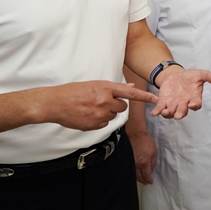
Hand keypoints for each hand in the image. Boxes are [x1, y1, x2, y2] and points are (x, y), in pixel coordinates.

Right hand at [43, 81, 157, 130]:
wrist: (54, 103)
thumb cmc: (73, 92)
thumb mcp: (94, 84)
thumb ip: (114, 88)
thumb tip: (131, 86)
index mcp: (105, 88)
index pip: (130, 92)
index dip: (144, 96)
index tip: (156, 100)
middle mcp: (104, 101)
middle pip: (123, 107)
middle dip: (116, 105)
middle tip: (102, 102)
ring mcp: (99, 114)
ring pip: (113, 116)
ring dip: (107, 113)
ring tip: (91, 108)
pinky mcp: (94, 125)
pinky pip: (105, 124)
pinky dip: (99, 121)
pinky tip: (88, 115)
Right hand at [128, 130, 157, 183]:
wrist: (136, 134)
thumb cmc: (146, 142)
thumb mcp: (154, 152)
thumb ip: (153, 162)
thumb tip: (150, 170)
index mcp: (144, 162)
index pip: (146, 174)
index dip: (148, 180)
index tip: (150, 182)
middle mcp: (136, 164)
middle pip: (139, 176)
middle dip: (143, 181)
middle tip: (146, 183)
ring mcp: (130, 162)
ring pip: (133, 174)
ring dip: (138, 178)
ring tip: (141, 180)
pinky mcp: (127, 159)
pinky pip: (130, 168)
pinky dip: (133, 173)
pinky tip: (135, 174)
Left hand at [151, 69, 210, 119]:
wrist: (176, 76)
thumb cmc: (189, 77)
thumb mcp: (199, 74)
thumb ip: (208, 76)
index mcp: (194, 98)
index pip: (196, 104)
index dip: (195, 105)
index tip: (192, 105)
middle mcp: (184, 103)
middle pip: (182, 111)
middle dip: (180, 113)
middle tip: (178, 116)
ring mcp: (173, 104)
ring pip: (171, 112)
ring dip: (168, 113)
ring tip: (165, 112)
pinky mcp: (164, 102)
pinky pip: (160, 108)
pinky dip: (157, 111)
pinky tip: (154, 113)